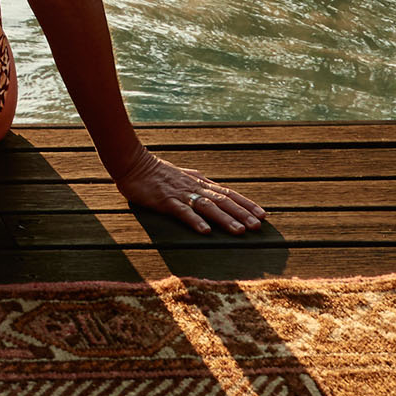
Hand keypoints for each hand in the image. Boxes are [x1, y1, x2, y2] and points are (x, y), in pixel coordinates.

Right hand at [111, 151, 266, 234]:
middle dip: (242, 213)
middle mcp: (195, 187)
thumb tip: (215, 191)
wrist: (132, 163)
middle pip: (223, 200)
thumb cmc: (156, 172)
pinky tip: (205, 231)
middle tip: (258, 226)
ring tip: (240, 231)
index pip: (228, 193)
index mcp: (200, 182)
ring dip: (225, 219)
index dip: (246, 204)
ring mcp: (181, 193)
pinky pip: (183, 211)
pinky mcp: (165, 200)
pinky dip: (195, 221)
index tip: (263, 215)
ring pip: (208, 207)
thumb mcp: (183, 176)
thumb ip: (199, 184)